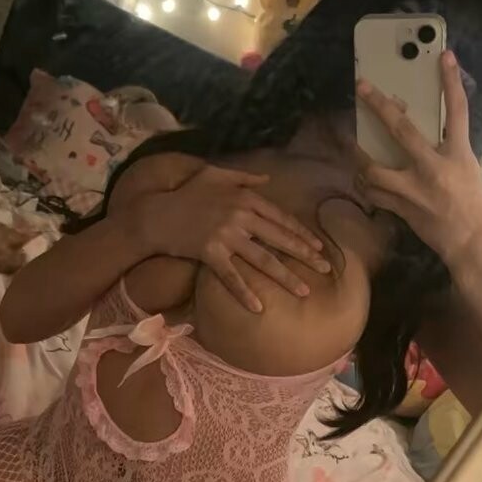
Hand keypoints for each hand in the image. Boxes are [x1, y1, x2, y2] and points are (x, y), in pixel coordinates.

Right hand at [127, 164, 330, 312]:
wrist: (156, 213)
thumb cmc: (185, 193)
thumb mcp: (214, 174)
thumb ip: (244, 176)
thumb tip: (268, 178)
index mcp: (245, 198)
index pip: (281, 218)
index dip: (301, 233)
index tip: (318, 246)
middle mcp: (240, 217)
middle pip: (279, 240)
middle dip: (305, 256)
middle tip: (325, 269)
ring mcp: (226, 237)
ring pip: (263, 260)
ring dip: (285, 277)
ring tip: (304, 291)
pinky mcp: (210, 254)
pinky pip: (232, 277)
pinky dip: (245, 293)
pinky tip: (259, 307)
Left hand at [354, 51, 481, 267]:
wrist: (471, 240)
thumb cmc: (472, 204)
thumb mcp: (465, 168)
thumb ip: (445, 150)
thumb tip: (424, 135)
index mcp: (457, 154)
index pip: (456, 111)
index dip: (450, 82)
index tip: (444, 57)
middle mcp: (433, 168)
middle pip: (401, 130)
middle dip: (379, 106)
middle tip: (363, 88)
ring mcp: (413, 189)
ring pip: (374, 168)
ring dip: (356, 155)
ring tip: (346, 142)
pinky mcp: (401, 208)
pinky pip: (374, 194)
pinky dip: (366, 185)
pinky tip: (361, 179)